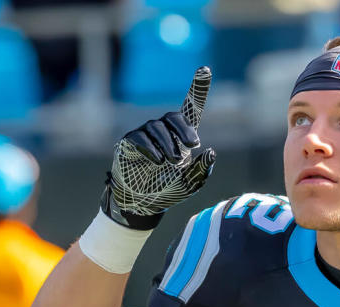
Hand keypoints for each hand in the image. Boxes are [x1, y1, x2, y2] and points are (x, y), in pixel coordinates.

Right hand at [102, 67, 217, 229]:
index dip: (197, 89)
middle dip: (184, 129)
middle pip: (174, 116)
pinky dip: (151, 149)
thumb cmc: (168, 190)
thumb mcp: (191, 183)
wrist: (143, 204)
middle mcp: (162, 130)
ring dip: (168, 144)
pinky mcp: (128, 143)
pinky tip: (159, 160)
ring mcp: (144, 134)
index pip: (190, 109)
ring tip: (173, 162)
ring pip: (157, 128)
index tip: (206, 69)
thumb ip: (202, 169)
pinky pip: (139, 139)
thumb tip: (211, 152)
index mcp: (181, 136)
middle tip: (193, 145)